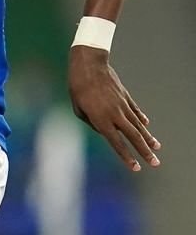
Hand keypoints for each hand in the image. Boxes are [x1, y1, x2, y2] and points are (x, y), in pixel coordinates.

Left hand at [68, 47, 159, 171]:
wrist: (89, 66)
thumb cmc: (78, 88)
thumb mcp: (79, 110)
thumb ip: (92, 123)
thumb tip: (105, 130)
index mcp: (101, 120)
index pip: (117, 143)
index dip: (127, 157)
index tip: (136, 168)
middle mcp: (115, 114)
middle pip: (133, 137)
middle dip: (145, 152)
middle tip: (156, 163)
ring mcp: (122, 105)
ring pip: (138, 125)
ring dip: (148, 138)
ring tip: (157, 148)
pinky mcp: (125, 96)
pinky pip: (135, 111)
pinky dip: (141, 119)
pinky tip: (146, 126)